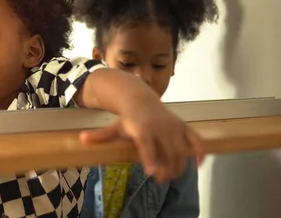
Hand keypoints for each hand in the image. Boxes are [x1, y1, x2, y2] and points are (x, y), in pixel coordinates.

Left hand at [79, 89, 204, 182]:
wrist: (141, 99)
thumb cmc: (127, 119)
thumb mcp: (114, 127)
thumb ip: (100, 136)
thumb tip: (81, 139)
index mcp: (142, 129)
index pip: (146, 145)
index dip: (149, 159)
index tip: (150, 172)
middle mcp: (159, 128)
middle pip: (167, 152)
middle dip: (166, 169)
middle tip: (160, 180)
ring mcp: (173, 128)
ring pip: (181, 150)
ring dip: (179, 166)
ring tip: (170, 176)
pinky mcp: (183, 127)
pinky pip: (195, 140)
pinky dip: (200, 151)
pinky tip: (198, 165)